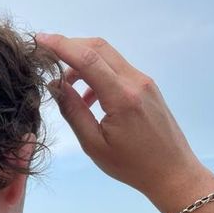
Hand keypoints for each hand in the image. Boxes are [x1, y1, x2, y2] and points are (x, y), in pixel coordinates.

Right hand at [36, 33, 213, 211]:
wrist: (173, 172)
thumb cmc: (132, 166)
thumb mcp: (94, 144)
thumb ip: (73, 111)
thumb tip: (55, 85)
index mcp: (121, 97)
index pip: (87, 59)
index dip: (61, 45)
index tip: (40, 39)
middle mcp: (135, 82)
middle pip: (98, 48)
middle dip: (70, 46)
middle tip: (48, 56)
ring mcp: (144, 82)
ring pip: (108, 56)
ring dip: (83, 62)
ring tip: (66, 86)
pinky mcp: (147, 87)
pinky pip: (117, 69)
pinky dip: (97, 72)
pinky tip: (88, 97)